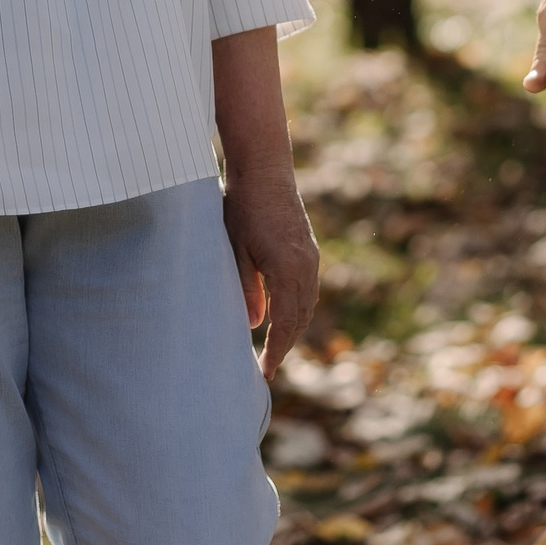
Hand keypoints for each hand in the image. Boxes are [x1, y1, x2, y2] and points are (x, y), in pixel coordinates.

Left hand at [223, 164, 319, 380]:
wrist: (264, 170)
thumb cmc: (242, 206)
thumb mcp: (234, 249)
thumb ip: (244, 288)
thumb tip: (252, 326)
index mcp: (287, 269)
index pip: (285, 324)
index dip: (276, 352)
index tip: (265, 374)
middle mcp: (306, 266)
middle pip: (300, 319)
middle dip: (285, 345)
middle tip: (266, 368)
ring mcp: (311, 257)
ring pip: (307, 305)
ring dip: (293, 328)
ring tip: (273, 348)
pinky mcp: (309, 250)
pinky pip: (308, 289)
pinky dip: (298, 309)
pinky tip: (283, 315)